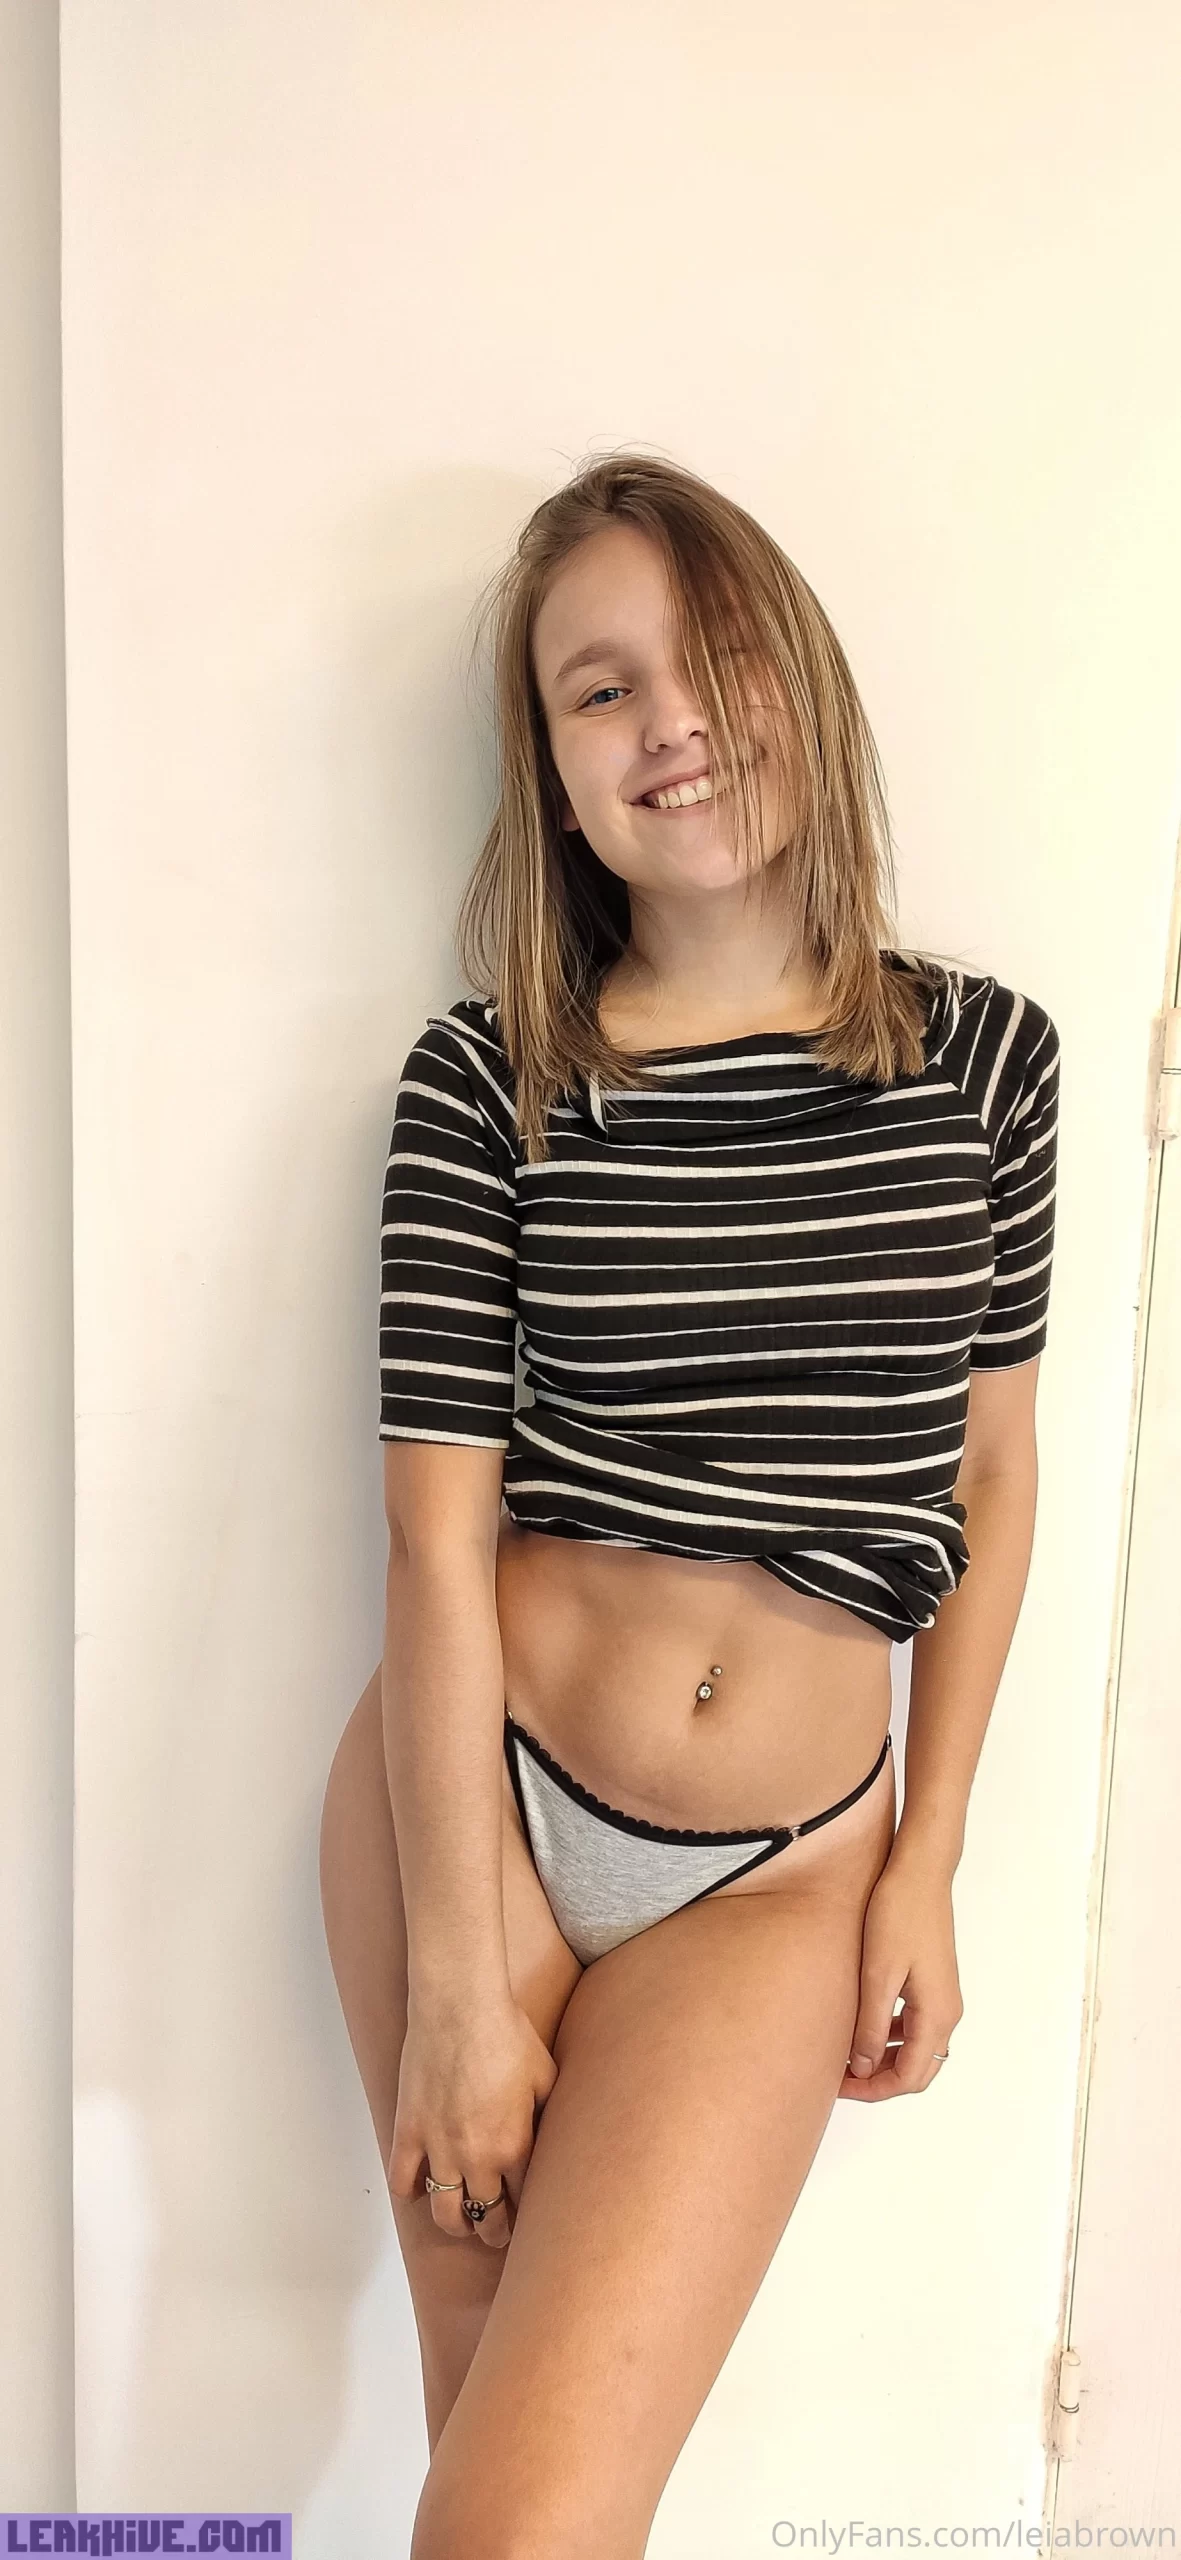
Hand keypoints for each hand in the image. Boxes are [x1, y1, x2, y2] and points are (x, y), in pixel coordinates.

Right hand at [387, 1992, 559, 2246]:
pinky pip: (403, 2181)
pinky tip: (421, 2187)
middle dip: (494, 2231)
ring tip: (462, 2220)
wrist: (460, 2007)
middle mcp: (477, 2158)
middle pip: (485, 2217)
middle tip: (496, 2231)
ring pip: (444, 2213)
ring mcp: (438, 2148)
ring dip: (455, 2223)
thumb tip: (557, 2134)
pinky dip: (410, 2191)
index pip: (525, 2201)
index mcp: (515, 2146)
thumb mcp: (546, 2075)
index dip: (529, 2213)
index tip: (530, 2218)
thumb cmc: (507, 2034)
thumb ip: (549, 2114)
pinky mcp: (408, 2131)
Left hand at [838, 1845, 962, 2100]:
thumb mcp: (878, 1974)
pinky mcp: (934, 1982)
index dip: (873, 2089)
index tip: (839, 2086)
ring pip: (917, 2049)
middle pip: (917, 2069)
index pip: (909, 2077)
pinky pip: (916, 2025)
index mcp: (937, 2015)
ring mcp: (943, 1996)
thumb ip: (870, 2025)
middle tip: (840, 2076)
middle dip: (879, 2080)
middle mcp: (947, 2012)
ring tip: (847, 2053)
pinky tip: (865, 2024)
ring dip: (885, 2058)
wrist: (920, 1871)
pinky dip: (892, 2036)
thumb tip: (862, 2067)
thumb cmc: (899, 1913)